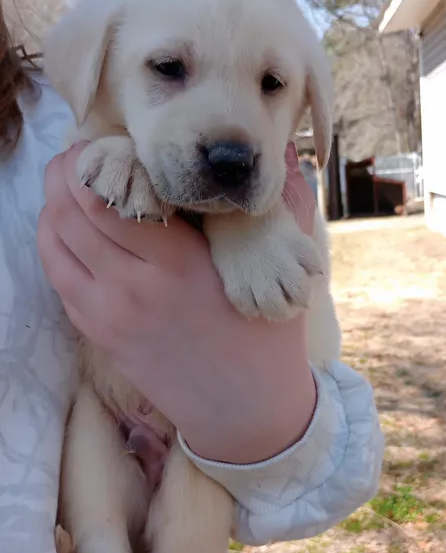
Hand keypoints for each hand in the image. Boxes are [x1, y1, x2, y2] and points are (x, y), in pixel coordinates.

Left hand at [38, 142, 316, 463]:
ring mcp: (107, 315)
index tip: (111, 138)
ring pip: (53, 241)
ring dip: (54, 203)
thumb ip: (284, 204)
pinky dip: (55, 243)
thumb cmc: (266, 341)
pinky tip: (71, 228)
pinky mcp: (98, 335)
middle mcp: (131, 286)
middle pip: (69, 209)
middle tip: (84, 151)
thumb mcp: (281, 270)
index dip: (99, 155)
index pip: (109, 191)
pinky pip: (58, 276)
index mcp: (176, 263)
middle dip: (67, 170)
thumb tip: (284, 152)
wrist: (244, 414)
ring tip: (72, 183)